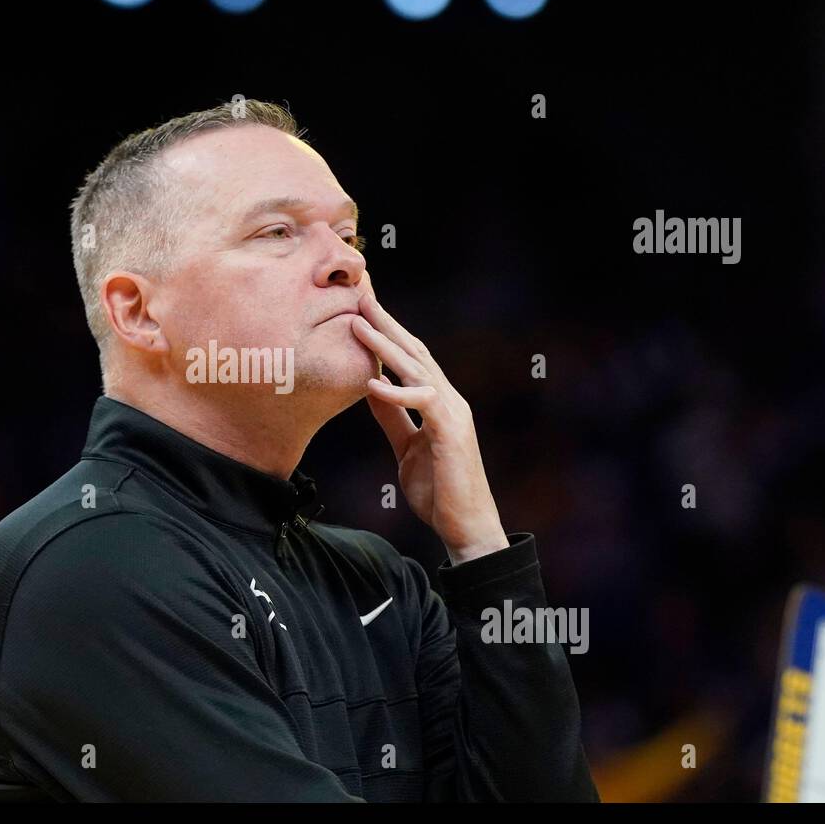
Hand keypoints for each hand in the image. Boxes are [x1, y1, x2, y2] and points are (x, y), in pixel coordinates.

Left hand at [350, 282, 509, 564]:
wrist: (466, 528)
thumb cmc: (439, 491)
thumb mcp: (406, 449)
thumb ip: (392, 418)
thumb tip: (371, 389)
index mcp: (439, 402)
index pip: (412, 359)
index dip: (388, 334)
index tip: (362, 311)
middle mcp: (450, 400)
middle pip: (415, 352)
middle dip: (386, 323)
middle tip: (360, 295)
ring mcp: (453, 413)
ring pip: (417, 369)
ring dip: (386, 345)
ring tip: (358, 323)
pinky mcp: (452, 432)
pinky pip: (423, 404)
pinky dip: (397, 392)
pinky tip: (372, 382)